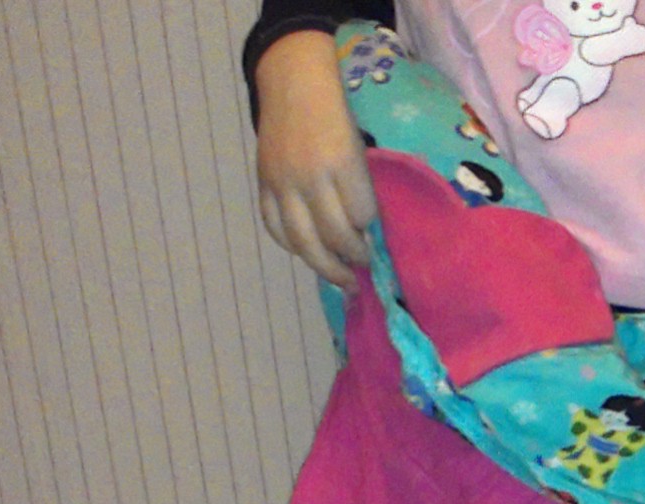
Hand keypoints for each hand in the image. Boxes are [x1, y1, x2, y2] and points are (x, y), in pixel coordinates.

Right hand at [253, 32, 375, 289]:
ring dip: (324, 266)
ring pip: (301, 241)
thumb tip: (370, 231)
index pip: (362, 216)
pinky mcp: (263, 182)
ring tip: (342, 280)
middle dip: (352, 261)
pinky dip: (292, 246)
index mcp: (341, 163)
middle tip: (365, 273)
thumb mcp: (361, 146)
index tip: (381, 246)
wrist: (293, 82)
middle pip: (332, 236)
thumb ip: (363, 186)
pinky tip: (308, 254)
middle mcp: (309, 176)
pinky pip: (274, 226)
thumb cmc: (338, 113)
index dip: (372, 235)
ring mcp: (281, 181)